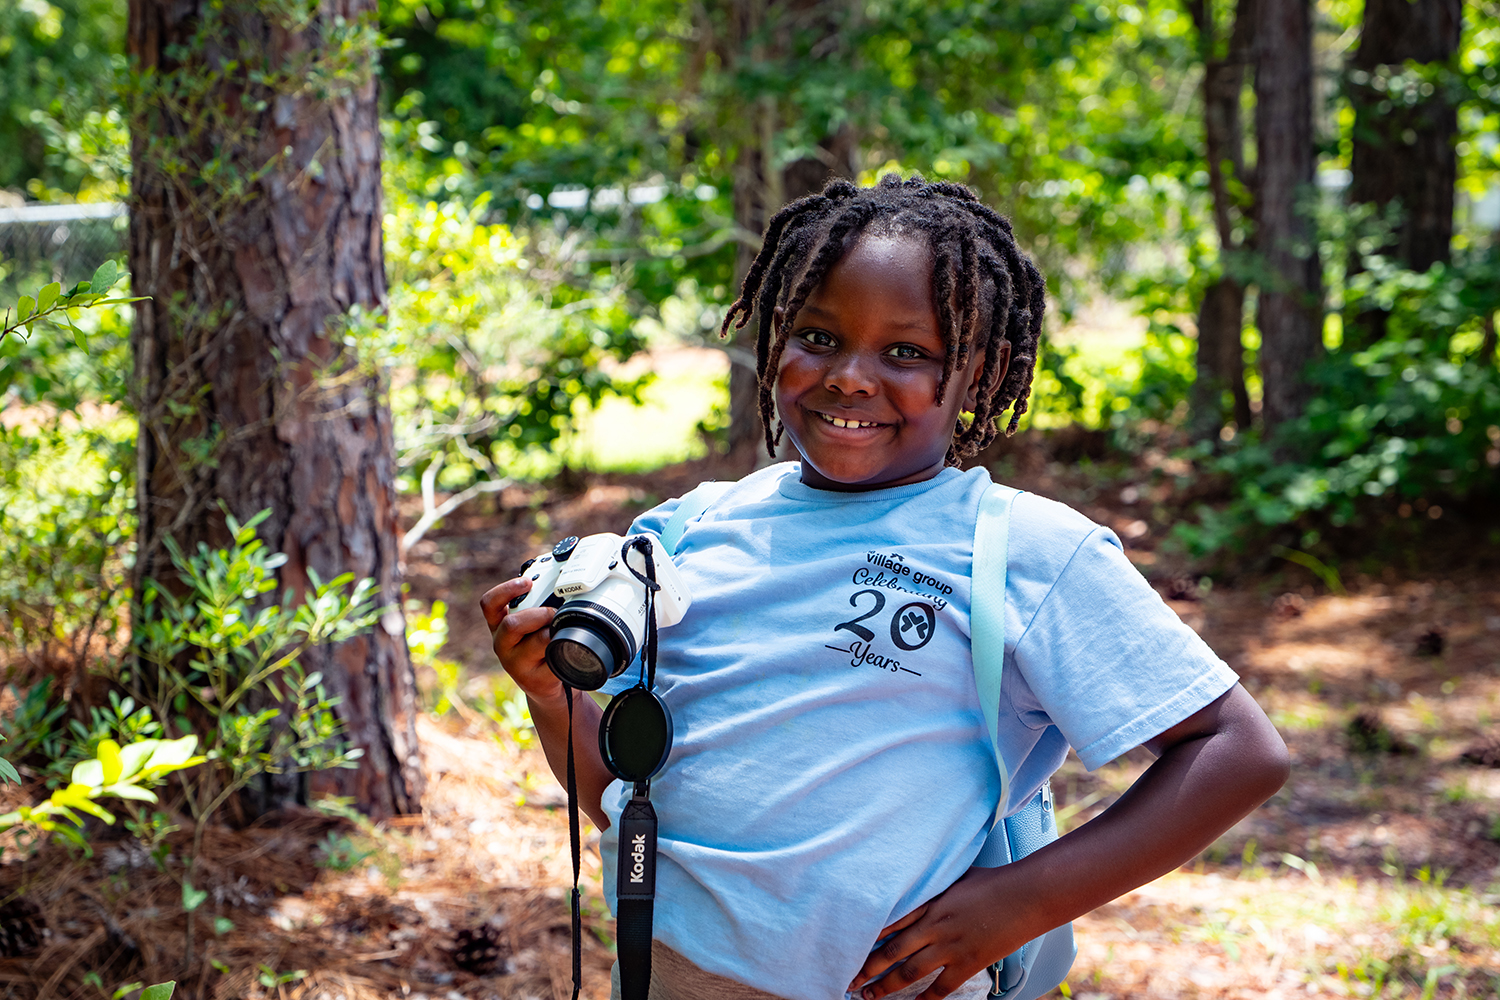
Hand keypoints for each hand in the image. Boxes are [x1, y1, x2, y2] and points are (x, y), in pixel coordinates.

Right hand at [480, 578, 562, 704]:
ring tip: (561, 632)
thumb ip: (535, 605)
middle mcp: (502, 645)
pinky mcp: (534, 680)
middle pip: (511, 625)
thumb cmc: (539, 647)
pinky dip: (563, 652)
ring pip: (535, 643)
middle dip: (537, 614)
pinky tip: (568, 649)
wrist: (545, 685)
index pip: (489, 604)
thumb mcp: (530, 626)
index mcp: (499, 626)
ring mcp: (516, 665)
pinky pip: (552, 662)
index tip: (527, 582)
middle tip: (552, 614)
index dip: (506, 590)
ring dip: (552, 633)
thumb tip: (562, 575)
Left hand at [849, 866, 1036, 999]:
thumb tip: (915, 880)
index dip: (866, 937)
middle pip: (892, 951)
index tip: (847, 945)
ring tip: (868, 996)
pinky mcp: (968, 963)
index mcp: (928, 903)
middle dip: (867, 968)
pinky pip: (941, 988)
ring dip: (887, 986)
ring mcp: (950, 947)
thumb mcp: (954, 876)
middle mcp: (934, 926)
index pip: (888, 922)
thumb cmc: (991, 881)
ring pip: (909, 972)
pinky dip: (925, 999)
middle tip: (848, 980)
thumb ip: (932, 884)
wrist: (1025, 895)